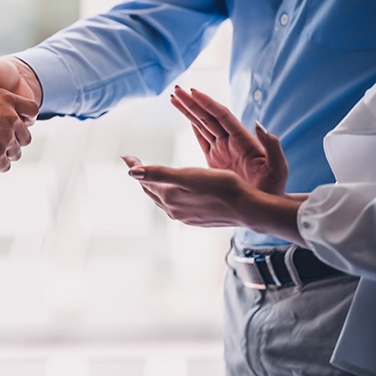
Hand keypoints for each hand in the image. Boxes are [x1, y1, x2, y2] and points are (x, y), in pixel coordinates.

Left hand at [122, 155, 249, 226]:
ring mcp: (186, 217)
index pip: (144, 180)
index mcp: (169, 197)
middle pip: (151, 191)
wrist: (249, 208)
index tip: (126, 156)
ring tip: (152, 178)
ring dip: (156, 187)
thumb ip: (158, 174)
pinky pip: (177, 206)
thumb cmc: (222, 187)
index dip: (135, 165)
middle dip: (143, 177)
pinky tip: (176, 193)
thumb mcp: (188, 175)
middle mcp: (174, 210)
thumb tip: (131, 173)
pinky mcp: (198, 219)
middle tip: (135, 164)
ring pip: (164, 200)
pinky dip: (170, 196)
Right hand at [171, 86, 287, 193]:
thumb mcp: (279, 170)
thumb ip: (273, 147)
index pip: (222, 117)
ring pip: (203, 125)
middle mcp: (232, 142)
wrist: (266, 208)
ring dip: (190, 111)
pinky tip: (186, 116)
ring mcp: (224, 150)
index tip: (193, 92)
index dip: (207, 104)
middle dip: (193, 103)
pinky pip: (203, 139)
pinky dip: (194, 126)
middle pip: (209, 117)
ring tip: (175, 98)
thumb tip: (260, 125)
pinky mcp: (216, 161)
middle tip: (177, 90)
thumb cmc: (274, 190)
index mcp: (243, 141)